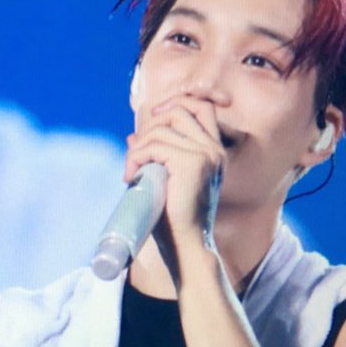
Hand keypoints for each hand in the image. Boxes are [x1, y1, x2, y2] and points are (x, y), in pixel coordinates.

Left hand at [124, 97, 225, 273]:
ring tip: (132, 172)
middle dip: (149, 125)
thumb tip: (131, 136)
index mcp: (213, 152)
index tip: (152, 117)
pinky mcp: (191, 162)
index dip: (176, 102)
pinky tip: (132, 176)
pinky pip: (154, 145)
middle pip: (178, 110)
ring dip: (139, 148)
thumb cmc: (174, 218)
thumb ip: (154, 154)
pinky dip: (136, 157)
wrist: (185, 244)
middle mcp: (213, 150)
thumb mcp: (164, 178)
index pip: (202, 107)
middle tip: (136, 154)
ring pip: (161, 128)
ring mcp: (205, 154)